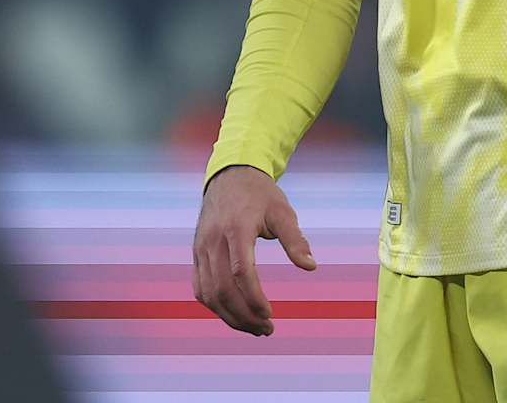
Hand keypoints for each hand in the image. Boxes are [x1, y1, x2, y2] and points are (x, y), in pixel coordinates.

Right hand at [192, 166, 315, 336]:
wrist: (229, 176)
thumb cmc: (260, 195)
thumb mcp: (283, 211)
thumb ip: (295, 239)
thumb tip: (310, 266)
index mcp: (237, 228)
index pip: (240, 271)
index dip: (253, 297)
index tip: (270, 314)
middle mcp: (213, 240)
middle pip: (222, 288)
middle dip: (244, 315)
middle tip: (267, 329)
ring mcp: (201, 248)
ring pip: (209, 293)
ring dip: (230, 316)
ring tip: (255, 328)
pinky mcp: (196, 254)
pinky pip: (200, 288)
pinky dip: (215, 306)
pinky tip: (235, 315)